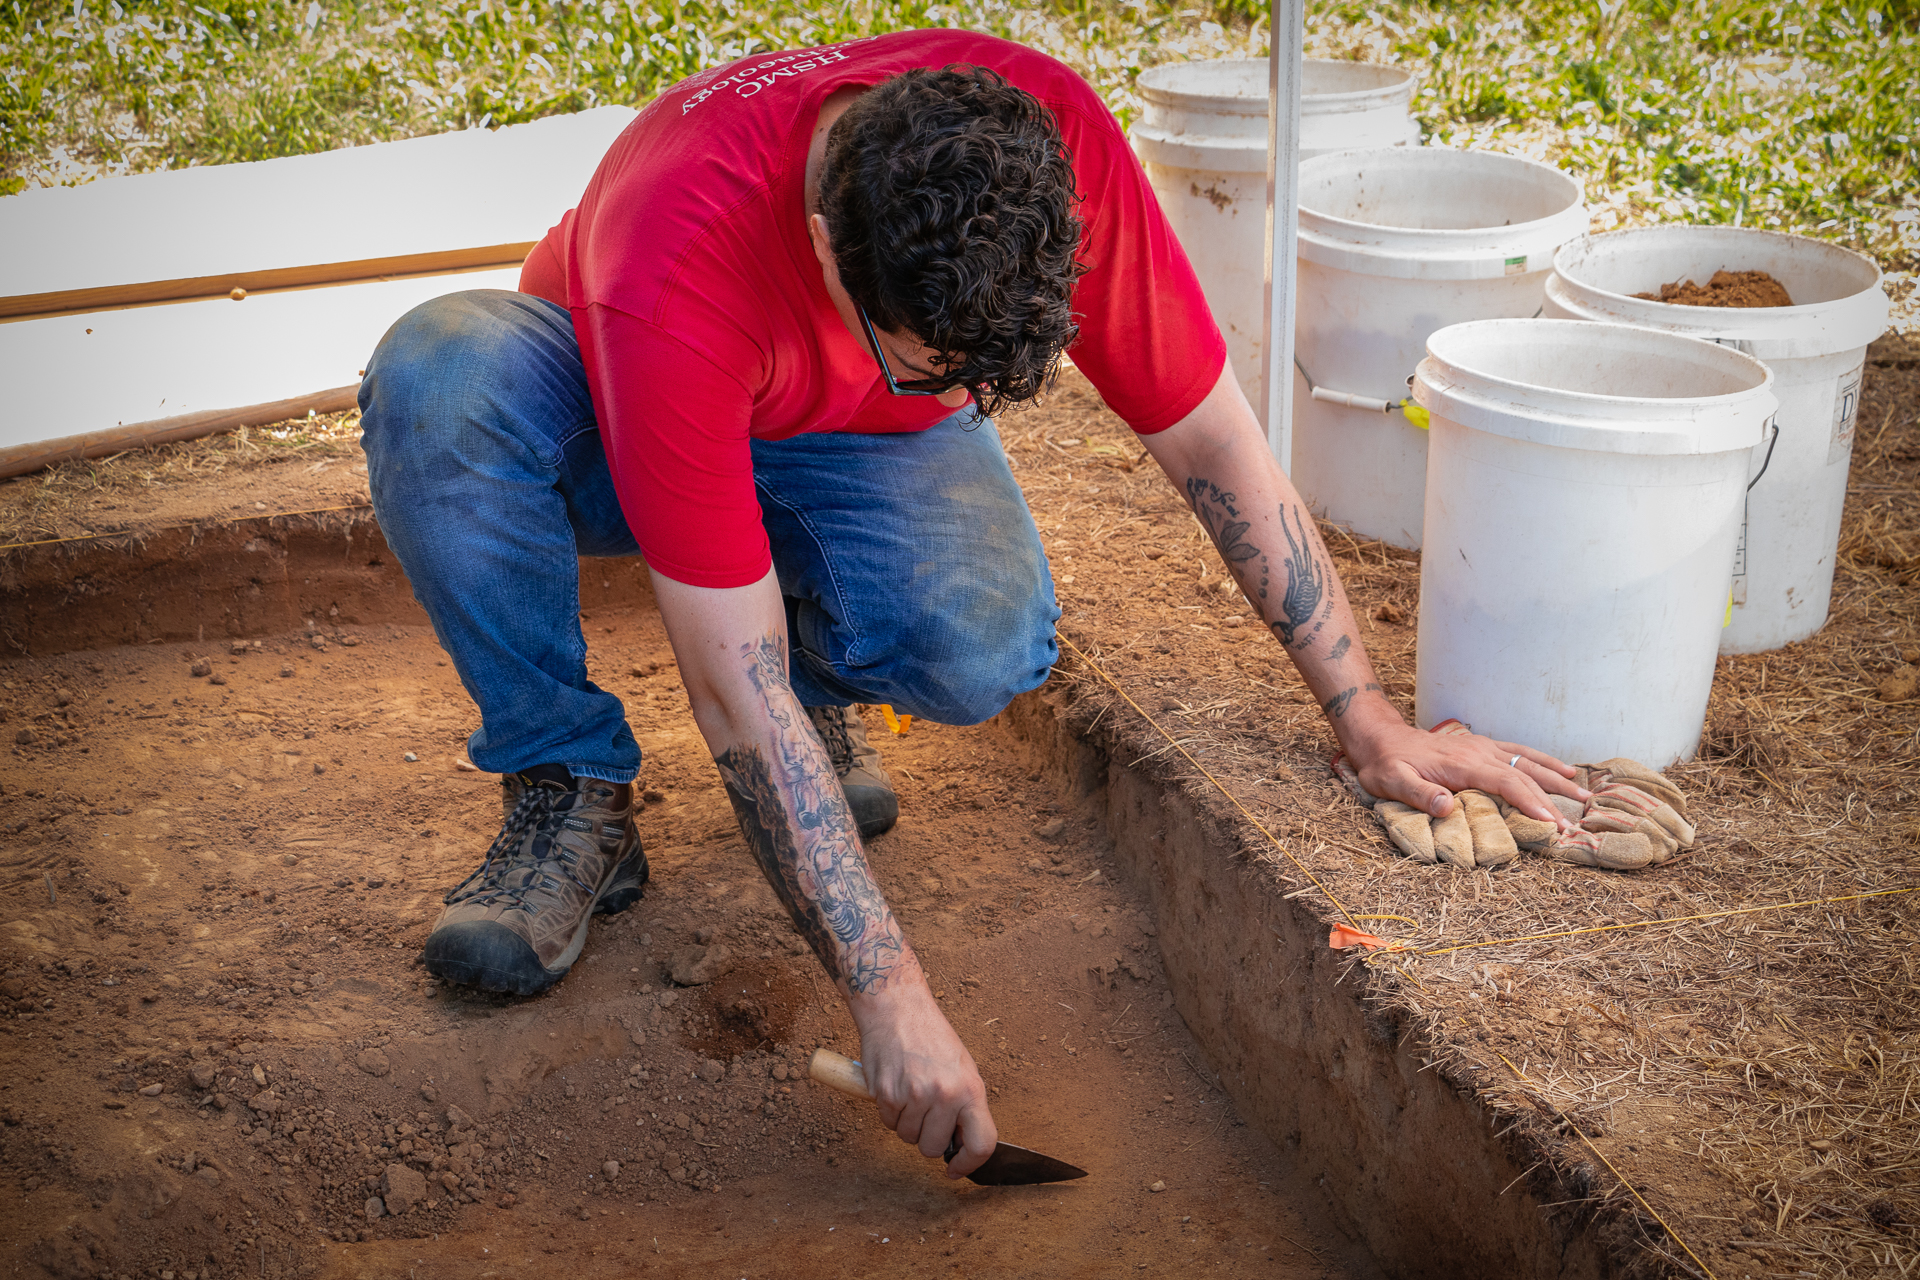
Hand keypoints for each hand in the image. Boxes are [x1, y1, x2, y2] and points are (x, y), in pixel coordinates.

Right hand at [849, 978, 997, 1178]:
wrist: (897, 1009)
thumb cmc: (931, 1037)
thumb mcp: (962, 1069)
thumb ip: (966, 1106)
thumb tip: (961, 1144)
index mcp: (971, 1089)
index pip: (981, 1144)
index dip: (969, 1165)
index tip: (956, 1169)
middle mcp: (945, 1094)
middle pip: (933, 1149)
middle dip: (927, 1138)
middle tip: (925, 1113)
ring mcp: (914, 1095)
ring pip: (907, 1138)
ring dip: (907, 1123)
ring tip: (910, 1092)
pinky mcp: (887, 1093)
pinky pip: (887, 1122)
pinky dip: (889, 1111)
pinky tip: (895, 1085)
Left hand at [1347, 717, 1588, 827]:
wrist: (1379, 738)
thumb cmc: (1385, 764)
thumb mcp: (1391, 782)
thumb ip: (1418, 794)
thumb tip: (1445, 807)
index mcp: (1462, 764)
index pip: (1505, 784)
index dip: (1530, 803)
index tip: (1551, 823)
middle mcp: (1479, 752)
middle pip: (1524, 774)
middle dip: (1552, 799)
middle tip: (1574, 825)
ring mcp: (1482, 746)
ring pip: (1528, 761)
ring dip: (1556, 778)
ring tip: (1583, 795)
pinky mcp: (1482, 746)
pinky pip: (1519, 752)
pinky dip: (1543, 761)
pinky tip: (1563, 770)